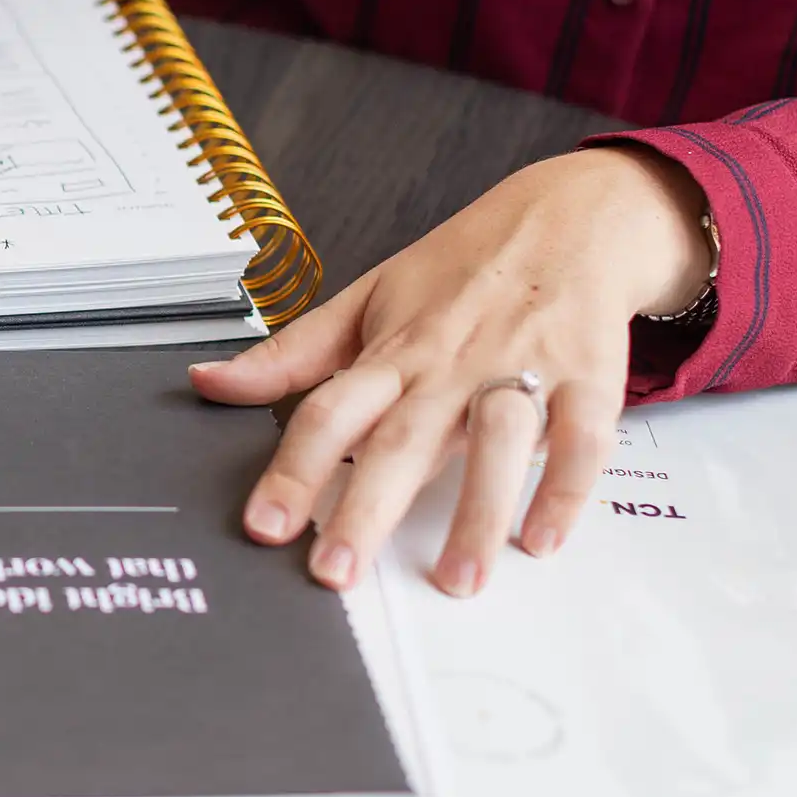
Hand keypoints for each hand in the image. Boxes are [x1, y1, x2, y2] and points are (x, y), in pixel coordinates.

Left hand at [189, 147, 711, 597]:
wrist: (571, 217)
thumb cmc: (462, 268)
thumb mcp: (366, 298)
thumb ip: (290, 354)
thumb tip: (208, 381)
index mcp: (392, 351)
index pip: (327, 412)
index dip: (292, 470)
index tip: (264, 526)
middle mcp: (450, 364)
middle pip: (402, 440)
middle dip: (365, 509)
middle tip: (336, 571)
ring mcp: (521, 369)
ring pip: (497, 442)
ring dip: (477, 513)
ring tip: (456, 579)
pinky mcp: (589, 378)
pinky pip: (582, 438)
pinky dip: (567, 487)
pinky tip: (544, 537)